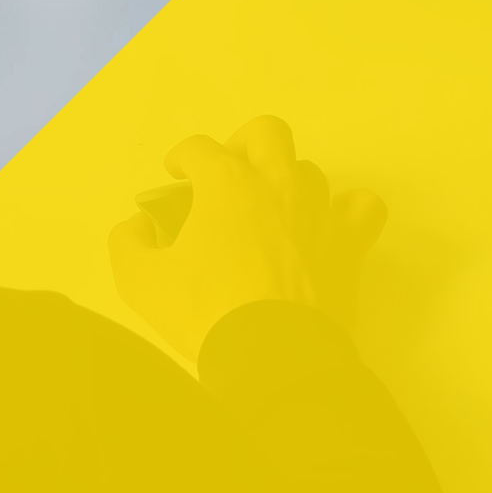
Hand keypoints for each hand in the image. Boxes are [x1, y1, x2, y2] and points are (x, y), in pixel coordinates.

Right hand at [107, 115, 385, 363]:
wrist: (274, 359)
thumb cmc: (208, 313)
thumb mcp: (140, 281)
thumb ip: (128, 242)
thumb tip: (138, 226)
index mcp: (225, 183)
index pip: (198, 148)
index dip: (180, 158)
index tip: (176, 175)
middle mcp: (276, 184)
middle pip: (266, 133)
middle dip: (242, 143)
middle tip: (228, 173)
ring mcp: (318, 212)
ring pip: (308, 170)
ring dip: (286, 181)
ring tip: (270, 208)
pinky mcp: (350, 246)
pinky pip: (363, 207)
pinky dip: (347, 209)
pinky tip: (328, 224)